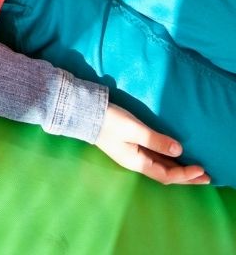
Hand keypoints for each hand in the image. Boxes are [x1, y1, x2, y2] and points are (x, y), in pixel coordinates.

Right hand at [95, 104, 209, 184]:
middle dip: (185, 176)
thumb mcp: (133, 129)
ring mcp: (131, 153)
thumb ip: (156, 140)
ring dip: (178, 168)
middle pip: (165, 174)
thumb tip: (180, 150)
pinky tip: (173, 155)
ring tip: (194, 168)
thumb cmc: (109, 121)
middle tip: (205, 177)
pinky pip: (153, 157)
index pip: (167, 175)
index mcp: (136, 162)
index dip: (185, 175)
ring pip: (160, 166)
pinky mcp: (128, 144)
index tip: (202, 170)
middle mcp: (135, 161)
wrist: (82, 112)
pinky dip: (167, 159)